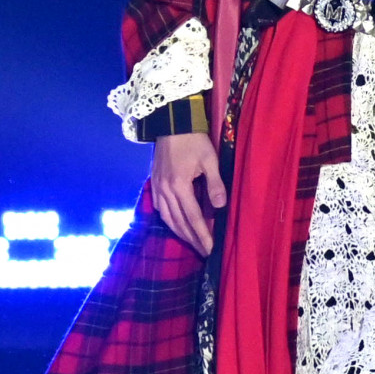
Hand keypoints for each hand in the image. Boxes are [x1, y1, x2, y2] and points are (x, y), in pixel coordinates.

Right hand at [151, 133, 225, 255]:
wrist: (171, 122)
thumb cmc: (193, 139)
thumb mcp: (210, 159)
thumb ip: (215, 184)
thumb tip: (220, 207)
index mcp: (180, 186)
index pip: (193, 217)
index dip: (202, 235)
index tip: (210, 249)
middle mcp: (165, 191)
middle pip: (179, 222)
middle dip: (192, 239)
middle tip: (203, 251)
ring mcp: (157, 187)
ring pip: (167, 218)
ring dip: (180, 232)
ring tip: (191, 242)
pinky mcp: (154, 182)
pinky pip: (160, 208)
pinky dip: (168, 220)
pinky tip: (175, 224)